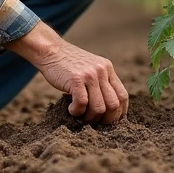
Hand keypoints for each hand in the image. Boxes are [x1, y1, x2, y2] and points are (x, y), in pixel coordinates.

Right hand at [7, 22, 128, 123]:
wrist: (51, 50)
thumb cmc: (68, 64)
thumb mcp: (90, 68)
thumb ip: (100, 82)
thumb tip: (107, 109)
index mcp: (108, 69)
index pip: (122, 96)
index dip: (119, 113)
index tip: (110, 121)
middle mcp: (102, 71)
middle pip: (114, 105)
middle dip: (105, 120)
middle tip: (93, 123)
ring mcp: (90, 75)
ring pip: (99, 108)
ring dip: (90, 118)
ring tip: (80, 116)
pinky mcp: (76, 79)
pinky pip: (82, 104)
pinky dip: (77, 112)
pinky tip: (70, 110)